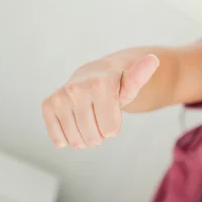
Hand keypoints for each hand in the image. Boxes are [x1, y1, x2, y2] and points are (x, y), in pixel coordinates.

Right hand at [42, 54, 159, 148]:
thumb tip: (153, 60)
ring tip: (88, 120)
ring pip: (77, 141)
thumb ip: (141, 75)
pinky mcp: (48, 105)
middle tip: (100, 116)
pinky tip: (72, 126)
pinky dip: (66, 139)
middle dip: (100, 134)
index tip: (112, 111)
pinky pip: (58, 139)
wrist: (92, 75)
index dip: (114, 127)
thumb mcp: (130, 83)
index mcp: (100, 84)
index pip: (110, 131)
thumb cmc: (116, 84)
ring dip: (85, 138)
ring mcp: (60, 97)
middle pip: (93, 138)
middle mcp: (76, 89)